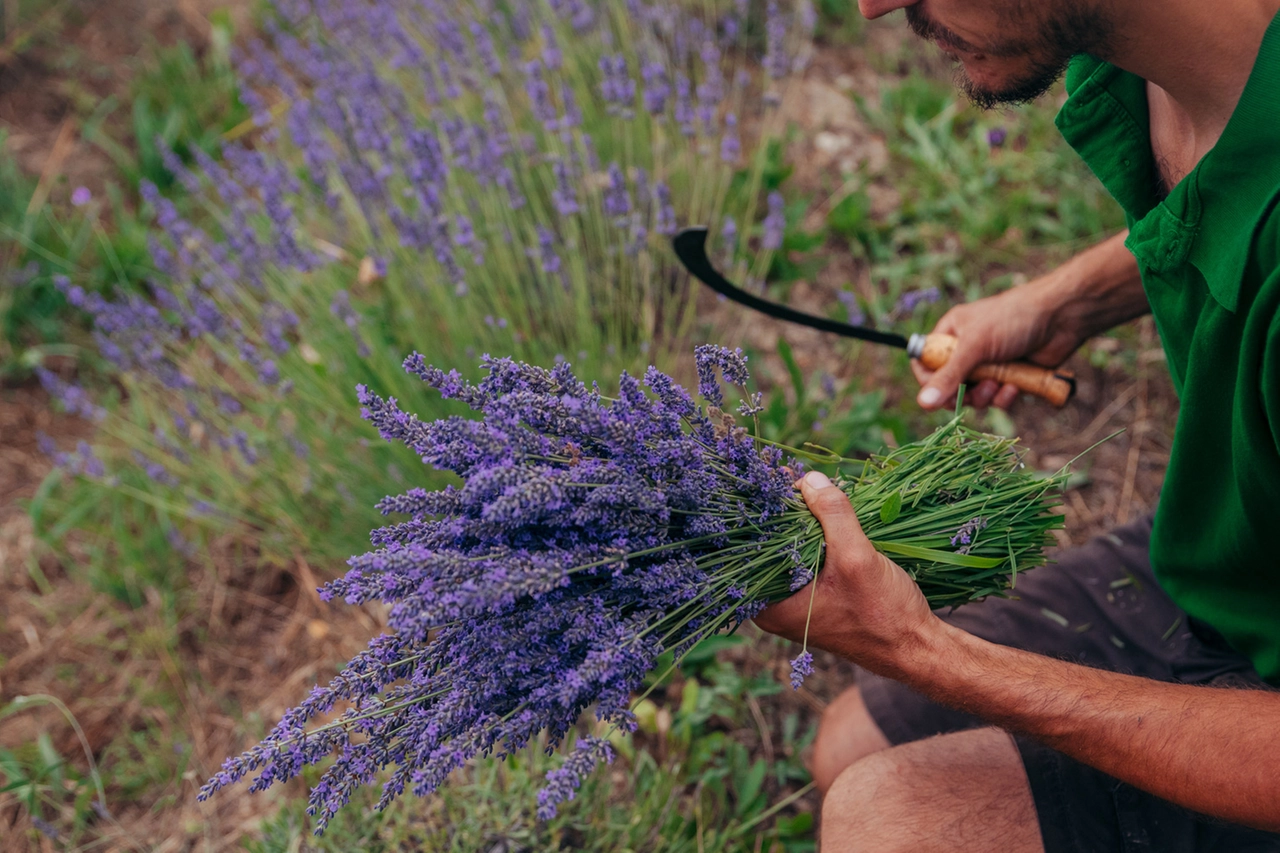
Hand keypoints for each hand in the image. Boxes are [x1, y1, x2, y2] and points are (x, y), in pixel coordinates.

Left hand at [754, 471, 939, 676]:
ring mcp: (796, 602)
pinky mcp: (817, 596)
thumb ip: (833, 516)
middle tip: (795, 479)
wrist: (917, 647)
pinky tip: (827, 514)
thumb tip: (810, 478)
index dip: (761, 513)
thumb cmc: (884, 614)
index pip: (750, 550)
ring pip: (790, 550)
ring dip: (803, 522)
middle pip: (769, 548)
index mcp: (770, 607)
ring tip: (812, 490)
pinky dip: (817, 535)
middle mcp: (776, 606)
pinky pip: (808, 558)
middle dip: (783, 514)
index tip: (775, 480)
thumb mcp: (857, 559)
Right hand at [911, 280, 1085, 410]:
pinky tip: (1017, 386)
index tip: (939, 393)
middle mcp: (968, 349)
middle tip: (976, 390)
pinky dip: (1006, 397)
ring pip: (975, 395)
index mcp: (952, 333)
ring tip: (1001, 384)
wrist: (1062, 317)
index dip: (929, 381)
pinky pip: (998, 398)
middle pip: (950, 385)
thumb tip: (922, 404)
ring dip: (987, 396)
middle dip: (964, 393)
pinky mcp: (1011, 377)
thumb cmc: (1013, 319)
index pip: (926, 362)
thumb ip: (949, 376)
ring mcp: (990, 364)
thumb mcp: (975, 346)